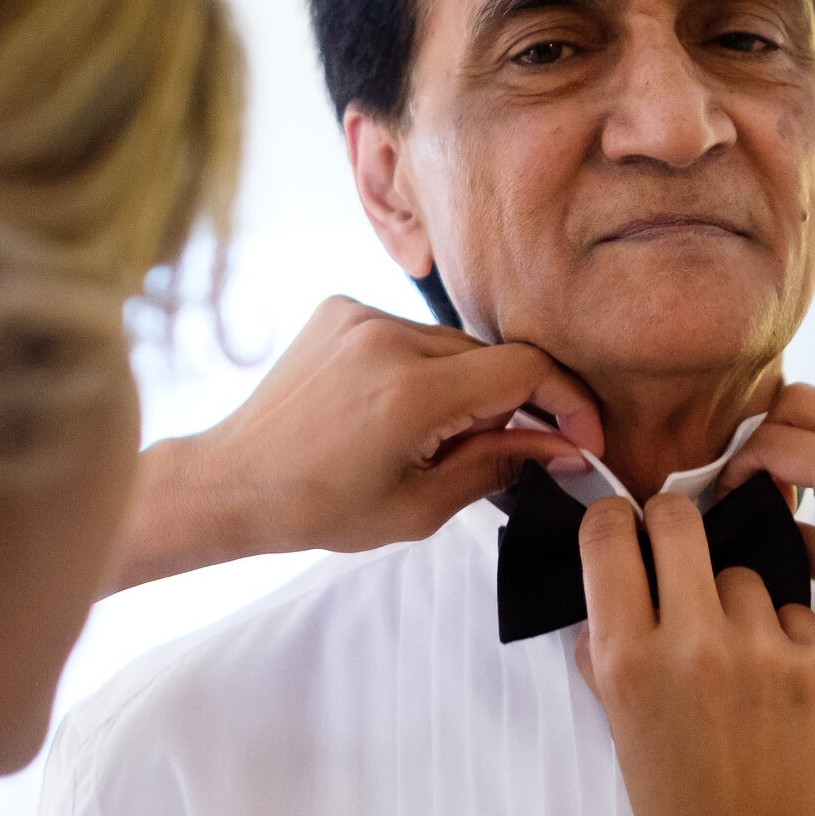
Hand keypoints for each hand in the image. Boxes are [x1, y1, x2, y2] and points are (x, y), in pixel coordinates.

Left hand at [107, 296, 601, 590]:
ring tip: (435, 435)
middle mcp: (386, 338)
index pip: (523, 369)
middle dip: (515, 402)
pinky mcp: (341, 308)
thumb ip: (499, 465)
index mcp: (409, 394)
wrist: (233, 481)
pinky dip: (424, 366)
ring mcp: (360, 315)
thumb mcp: (420, 507)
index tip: (581, 436)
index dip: (567, 400)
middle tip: (508, 451)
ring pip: (454, 343)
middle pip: (492, 355)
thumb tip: (562, 446)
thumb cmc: (319, 507)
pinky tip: (395, 407)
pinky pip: (412, 331)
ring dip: (467, 384)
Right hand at [574, 492, 814, 815]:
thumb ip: (607, 650)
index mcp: (627, 659)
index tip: (625, 531)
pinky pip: (795, 613)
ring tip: (737, 659)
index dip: (615, 521)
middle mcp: (692, 642)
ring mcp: (763, 651)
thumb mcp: (619, 726)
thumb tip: (609, 580)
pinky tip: (778, 686)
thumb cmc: (676, 809)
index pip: (609, 535)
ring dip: (735, 601)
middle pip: (680, 520)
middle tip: (679, 555)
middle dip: (674, 527)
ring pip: (743, 573)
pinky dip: (785, 638)